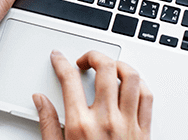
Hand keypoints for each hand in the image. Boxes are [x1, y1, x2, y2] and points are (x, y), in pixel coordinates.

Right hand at [33, 50, 152, 139]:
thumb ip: (48, 123)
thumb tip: (40, 100)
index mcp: (80, 125)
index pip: (69, 79)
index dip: (61, 62)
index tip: (58, 58)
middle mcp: (106, 120)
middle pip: (105, 68)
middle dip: (93, 55)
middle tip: (84, 60)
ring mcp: (129, 124)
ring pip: (131, 77)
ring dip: (118, 65)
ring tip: (108, 67)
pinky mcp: (145, 131)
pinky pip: (147, 97)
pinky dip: (139, 84)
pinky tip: (129, 85)